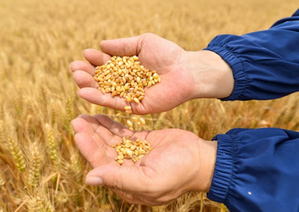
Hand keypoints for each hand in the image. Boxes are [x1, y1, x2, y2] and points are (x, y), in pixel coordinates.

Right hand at [70, 33, 232, 114]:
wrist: (186, 70)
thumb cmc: (167, 54)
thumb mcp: (143, 43)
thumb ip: (123, 46)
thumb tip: (101, 45)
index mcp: (128, 68)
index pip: (107, 65)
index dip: (95, 60)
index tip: (85, 54)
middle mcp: (126, 82)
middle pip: (103, 80)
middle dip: (88, 74)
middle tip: (75, 68)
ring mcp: (130, 95)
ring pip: (105, 92)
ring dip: (90, 86)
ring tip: (77, 78)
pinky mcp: (135, 107)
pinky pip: (115, 103)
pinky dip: (99, 99)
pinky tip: (85, 92)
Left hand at [71, 114, 216, 205]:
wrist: (201, 160)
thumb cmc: (179, 173)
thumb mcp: (150, 180)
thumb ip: (120, 179)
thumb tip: (89, 178)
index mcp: (126, 183)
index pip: (102, 164)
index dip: (89, 148)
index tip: (78, 132)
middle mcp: (126, 169)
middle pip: (103, 151)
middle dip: (90, 135)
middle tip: (77, 119)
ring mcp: (133, 154)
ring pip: (110, 141)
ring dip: (98, 129)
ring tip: (85, 115)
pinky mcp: (141, 141)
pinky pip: (122, 133)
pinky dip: (111, 125)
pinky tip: (100, 115)